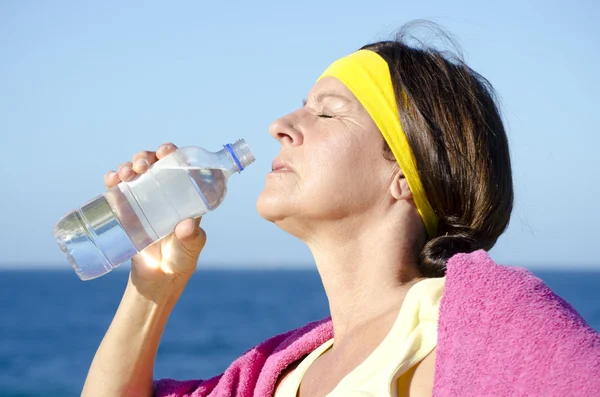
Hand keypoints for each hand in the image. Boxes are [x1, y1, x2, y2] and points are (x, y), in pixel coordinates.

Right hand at [104, 143, 206, 293]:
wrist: (157, 278)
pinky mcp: (125, 211)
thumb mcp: (190, 249)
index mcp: (183, 196)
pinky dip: (111, 180)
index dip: (172, 154)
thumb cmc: (180, 260)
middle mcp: (162, 193)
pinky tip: (110, 179)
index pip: (179, 167)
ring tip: (125, 173)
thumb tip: (187, 226)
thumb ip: (191, 238)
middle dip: (146, 157)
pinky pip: (116, 190)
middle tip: (142, 164)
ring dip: (128, 166)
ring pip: (134, 174)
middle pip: (153, 165)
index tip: (166, 151)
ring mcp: (143, 200)